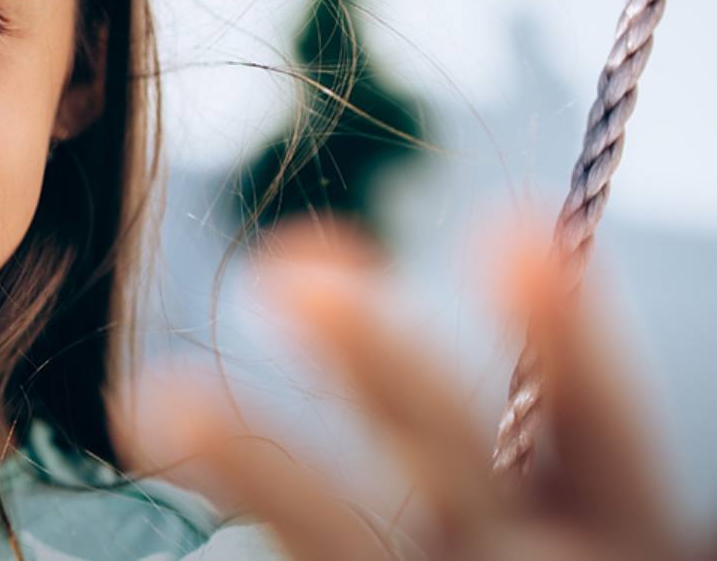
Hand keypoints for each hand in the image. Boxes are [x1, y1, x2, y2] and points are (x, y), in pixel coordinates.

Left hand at [158, 217, 704, 559]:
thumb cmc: (524, 554)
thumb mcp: (537, 495)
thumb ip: (439, 405)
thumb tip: (300, 257)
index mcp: (607, 520)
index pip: (601, 426)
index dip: (568, 338)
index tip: (515, 229)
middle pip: (458, 465)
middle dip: (382, 369)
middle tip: (290, 274)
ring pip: (343, 542)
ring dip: (251, 470)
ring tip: (153, 402)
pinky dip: (224, 528)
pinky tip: (150, 449)